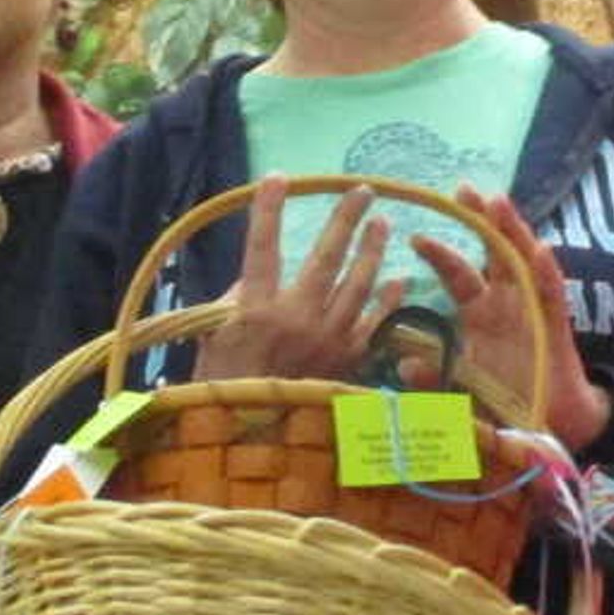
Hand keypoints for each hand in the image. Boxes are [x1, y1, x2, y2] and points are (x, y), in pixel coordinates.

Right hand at [196, 179, 394, 380]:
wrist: (248, 436)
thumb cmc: (221, 382)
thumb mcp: (213, 334)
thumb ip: (237, 296)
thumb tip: (256, 271)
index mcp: (254, 310)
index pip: (262, 248)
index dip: (269, 212)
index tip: (279, 178)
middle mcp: (295, 320)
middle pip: (325, 258)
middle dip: (345, 220)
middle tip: (363, 190)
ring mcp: (326, 341)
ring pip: (358, 285)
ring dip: (372, 251)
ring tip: (383, 223)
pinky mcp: (346, 361)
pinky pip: (375, 325)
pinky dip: (389, 302)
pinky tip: (399, 279)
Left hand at [409, 187, 610, 449]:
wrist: (548, 426)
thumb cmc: (503, 402)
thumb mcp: (460, 390)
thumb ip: (435, 377)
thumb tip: (404, 365)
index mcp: (480, 313)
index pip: (459, 273)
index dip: (440, 253)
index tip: (415, 236)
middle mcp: (506, 304)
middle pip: (493, 252)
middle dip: (480, 219)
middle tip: (463, 188)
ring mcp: (532, 312)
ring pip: (522, 262)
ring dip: (512, 232)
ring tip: (499, 202)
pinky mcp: (555, 329)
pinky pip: (552, 297)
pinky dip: (547, 274)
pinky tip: (542, 250)